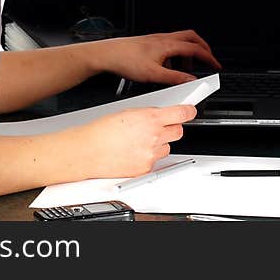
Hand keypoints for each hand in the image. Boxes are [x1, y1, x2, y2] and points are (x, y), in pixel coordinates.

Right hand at [74, 105, 196, 177]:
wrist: (88, 151)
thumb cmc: (102, 131)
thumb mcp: (128, 112)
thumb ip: (148, 114)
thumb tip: (159, 115)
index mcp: (150, 118)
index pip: (180, 113)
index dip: (189, 111)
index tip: (191, 111)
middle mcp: (154, 136)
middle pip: (178, 131)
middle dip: (172, 127)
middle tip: (160, 127)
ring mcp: (151, 154)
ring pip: (167, 147)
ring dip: (159, 143)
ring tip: (140, 141)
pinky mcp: (146, 168)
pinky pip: (156, 161)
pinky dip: (149, 157)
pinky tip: (134, 152)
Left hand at [93, 30, 221, 85]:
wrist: (108, 54)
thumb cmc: (126, 61)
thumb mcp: (153, 74)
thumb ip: (175, 78)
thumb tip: (191, 80)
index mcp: (168, 45)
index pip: (195, 49)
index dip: (208, 57)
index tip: (216, 64)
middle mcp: (164, 39)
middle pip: (191, 38)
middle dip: (202, 48)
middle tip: (208, 59)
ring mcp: (156, 39)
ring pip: (180, 41)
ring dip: (187, 53)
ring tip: (186, 69)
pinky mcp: (150, 43)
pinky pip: (169, 45)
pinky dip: (175, 55)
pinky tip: (168, 68)